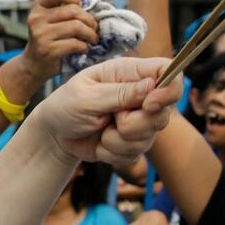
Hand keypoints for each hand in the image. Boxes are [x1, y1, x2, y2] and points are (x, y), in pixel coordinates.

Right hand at [20, 0, 99, 85]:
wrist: (34, 64)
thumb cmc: (48, 38)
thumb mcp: (51, 16)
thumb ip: (62, 0)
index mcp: (38, 7)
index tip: (80, 7)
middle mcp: (36, 19)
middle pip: (73, 10)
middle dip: (89, 19)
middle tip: (93, 27)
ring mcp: (41, 35)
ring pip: (76, 27)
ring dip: (90, 34)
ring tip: (92, 38)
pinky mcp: (48, 50)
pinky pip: (75, 44)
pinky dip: (84, 46)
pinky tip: (83, 48)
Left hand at [34, 57, 181, 164]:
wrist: (55, 135)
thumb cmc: (66, 106)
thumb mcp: (85, 97)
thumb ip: (118, 93)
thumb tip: (151, 85)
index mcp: (128, 74)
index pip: (167, 71)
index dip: (169, 88)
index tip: (149, 104)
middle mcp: (139, 95)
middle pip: (163, 113)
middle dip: (133, 124)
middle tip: (108, 118)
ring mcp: (139, 120)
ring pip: (148, 137)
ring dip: (117, 140)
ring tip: (99, 128)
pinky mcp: (134, 142)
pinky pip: (134, 153)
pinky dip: (112, 152)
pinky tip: (100, 142)